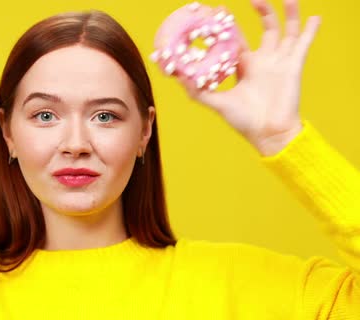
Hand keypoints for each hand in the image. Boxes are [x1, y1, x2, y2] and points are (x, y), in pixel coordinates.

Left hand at [177, 0, 320, 155]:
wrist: (268, 134)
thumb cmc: (243, 121)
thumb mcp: (216, 102)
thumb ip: (197, 90)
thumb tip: (176, 76)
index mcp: (246, 66)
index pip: (238, 40)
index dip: (230, 26)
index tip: (220, 10)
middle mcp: (264, 61)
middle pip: (265, 28)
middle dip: (261, 11)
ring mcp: (280, 62)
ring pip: (286, 31)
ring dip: (288, 13)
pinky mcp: (294, 66)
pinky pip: (304, 44)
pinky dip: (311, 31)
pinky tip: (316, 17)